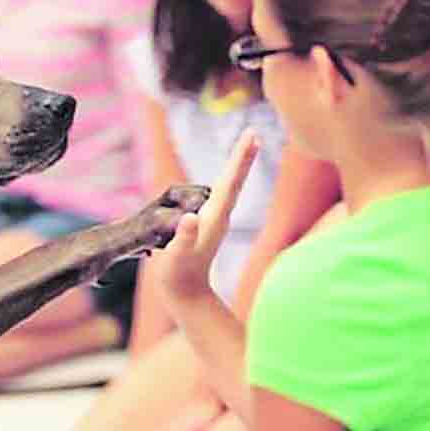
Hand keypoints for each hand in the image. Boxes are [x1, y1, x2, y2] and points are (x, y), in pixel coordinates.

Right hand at [157, 130, 258, 299]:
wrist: (187, 297)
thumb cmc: (179, 276)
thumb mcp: (177, 257)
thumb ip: (184, 237)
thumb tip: (189, 218)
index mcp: (215, 218)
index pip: (230, 182)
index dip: (239, 159)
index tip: (250, 136)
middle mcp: (219, 216)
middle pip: (233, 181)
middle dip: (242, 157)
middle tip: (252, 133)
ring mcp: (214, 222)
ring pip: (229, 188)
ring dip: (236, 167)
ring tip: (245, 146)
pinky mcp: (207, 226)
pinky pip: (218, 198)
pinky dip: (224, 182)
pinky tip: (224, 179)